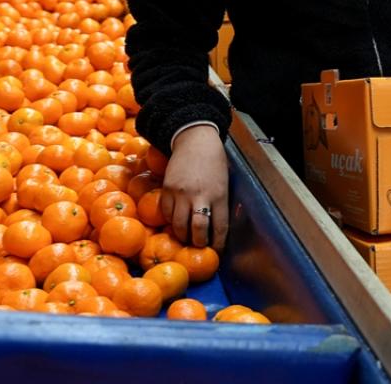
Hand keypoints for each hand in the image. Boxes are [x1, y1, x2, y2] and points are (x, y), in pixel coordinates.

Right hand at [161, 125, 228, 249]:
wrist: (195, 139)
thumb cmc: (214, 162)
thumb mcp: (224, 182)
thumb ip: (219, 203)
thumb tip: (214, 229)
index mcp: (220, 195)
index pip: (220, 228)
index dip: (218, 244)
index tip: (216, 251)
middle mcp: (201, 195)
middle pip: (198, 230)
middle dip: (198, 243)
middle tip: (198, 245)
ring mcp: (182, 192)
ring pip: (179, 225)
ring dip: (182, 235)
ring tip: (185, 237)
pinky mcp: (168, 188)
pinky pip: (166, 213)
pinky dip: (170, 221)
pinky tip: (174, 221)